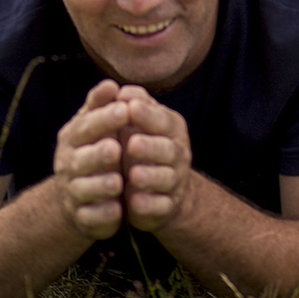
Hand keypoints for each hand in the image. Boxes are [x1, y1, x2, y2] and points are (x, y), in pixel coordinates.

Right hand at [53, 79, 129, 240]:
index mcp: (72, 139)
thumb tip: (112, 84)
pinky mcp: (83, 218)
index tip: (125, 109)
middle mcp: (68, 166)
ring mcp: (73, 193)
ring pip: (84, 190)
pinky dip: (103, 214)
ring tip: (118, 181)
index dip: (104, 119)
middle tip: (116, 148)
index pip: (85, 126)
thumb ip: (101, 106)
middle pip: (80, 160)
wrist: (78, 197)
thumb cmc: (94, 149)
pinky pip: (91, 217)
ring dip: (101, 185)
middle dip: (98, 154)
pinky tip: (116, 210)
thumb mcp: (94, 126)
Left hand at [116, 87, 193, 235]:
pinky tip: (135, 202)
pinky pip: (161, 206)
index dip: (147, 114)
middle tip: (131, 144)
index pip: (163, 119)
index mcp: (172, 128)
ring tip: (133, 175)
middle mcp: (178, 153)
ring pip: (167, 178)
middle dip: (150, 146)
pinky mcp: (166, 207)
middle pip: (169, 149)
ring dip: (150, 176)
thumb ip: (132, 104)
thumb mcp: (139, 123)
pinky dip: (149, 204)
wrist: (160, 188)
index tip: (129, 108)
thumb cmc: (143, 145)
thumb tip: (120, 90)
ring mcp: (175, 181)